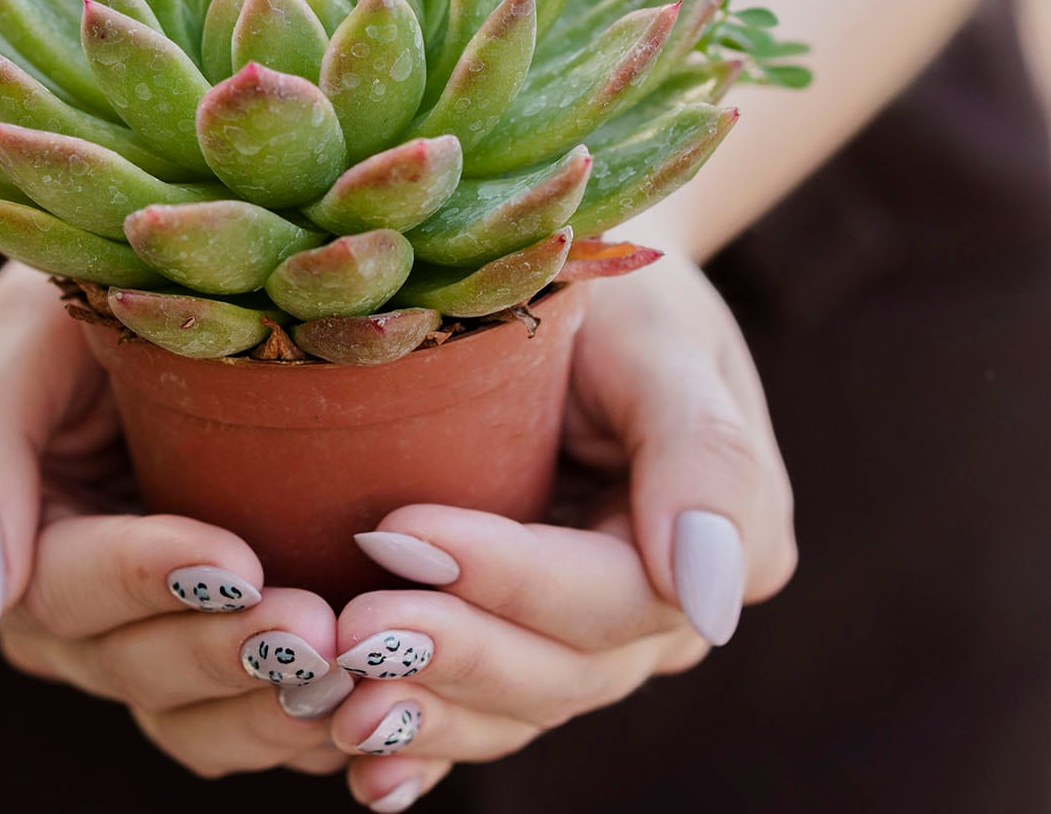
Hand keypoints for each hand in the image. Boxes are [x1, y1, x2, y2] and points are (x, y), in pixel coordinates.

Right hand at [0, 262, 348, 777]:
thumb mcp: (19, 331)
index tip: (236, 562)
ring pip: (190, 718)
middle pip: (128, 667)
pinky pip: (248, 724)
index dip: (145, 580)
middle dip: (224, 648)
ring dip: (271, 703)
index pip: (58, 589)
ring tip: (356, 669)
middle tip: (319, 629)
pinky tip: (377, 703)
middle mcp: (55, 614)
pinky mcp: (216, 658)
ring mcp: (136, 642)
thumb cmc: (94, 280)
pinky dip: (305, 725)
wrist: (196, 283)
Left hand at [320, 255, 797, 809]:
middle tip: (346, 629)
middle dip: (451, 654)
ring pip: (513, 713)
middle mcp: (661, 616)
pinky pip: (475, 717)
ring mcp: (589, 644)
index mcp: (723, 547)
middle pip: (560, 674)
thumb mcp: (668, 340)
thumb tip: (716, 602)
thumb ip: (704, 456)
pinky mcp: (517, 645)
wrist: (568, 285)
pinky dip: (420, 746)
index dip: (510, 579)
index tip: (402, 529)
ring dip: (421, 714)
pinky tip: (363, 767)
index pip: (613, 597)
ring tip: (327, 701)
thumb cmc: (621, 293)